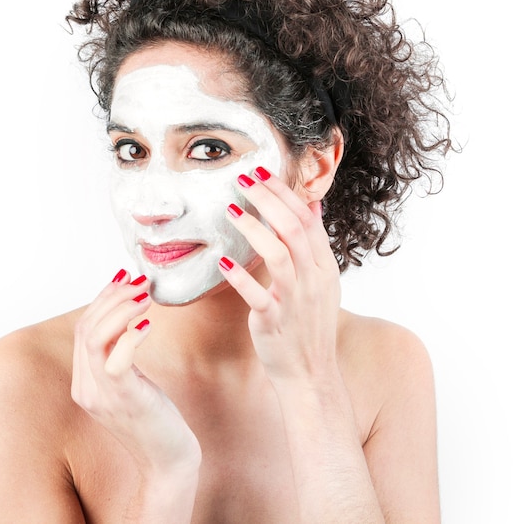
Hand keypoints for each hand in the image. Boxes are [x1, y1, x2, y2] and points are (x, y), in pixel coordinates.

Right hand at [71, 271, 200, 473]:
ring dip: (120, 309)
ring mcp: (101, 396)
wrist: (168, 459)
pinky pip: (116, 361)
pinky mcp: (124, 399)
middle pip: (86, 328)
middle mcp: (85, 388)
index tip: (124, 277)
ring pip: (95, 338)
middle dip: (112, 297)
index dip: (103, 298)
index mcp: (84, 381)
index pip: (83, 328)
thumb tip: (125, 305)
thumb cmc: (154, 415)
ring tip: (145, 295)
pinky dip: (130, 336)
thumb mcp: (131, 378)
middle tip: (140, 281)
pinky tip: (149, 325)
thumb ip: (120, 348)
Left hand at [219, 167, 340, 382]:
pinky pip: (257, 295)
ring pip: (278, 255)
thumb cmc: (310, 324)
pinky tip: (222, 261)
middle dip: (268, 200)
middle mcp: (313, 280)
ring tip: (230, 210)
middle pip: (293, 230)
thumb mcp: (323, 282)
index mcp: (325, 268)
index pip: (307, 220)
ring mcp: (295, 301)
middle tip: (244, 178)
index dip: (284, 194)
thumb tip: (313, 206)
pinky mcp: (274, 322)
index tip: (262, 173)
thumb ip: (316, 245)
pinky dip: (240, 277)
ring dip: (253, 229)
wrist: (311, 374)